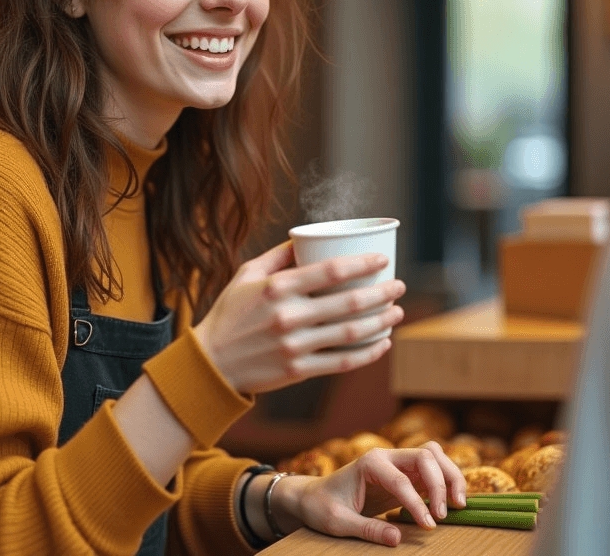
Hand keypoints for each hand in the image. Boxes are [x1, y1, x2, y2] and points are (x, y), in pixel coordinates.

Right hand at [192, 241, 404, 394]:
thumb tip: (306, 238)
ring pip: (350, 333)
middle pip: (348, 302)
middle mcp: (288, 315)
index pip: (330, 270)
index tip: (382, 259)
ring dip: (381, 321)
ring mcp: (294, 345)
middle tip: (399, 286)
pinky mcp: (298, 371)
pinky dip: (367, 353)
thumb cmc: (230, 313)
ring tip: (397, 312)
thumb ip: (277, 255)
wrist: (211, 363)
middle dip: (382, 292)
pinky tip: (382, 342)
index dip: (362, 263)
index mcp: (277, 287)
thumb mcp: (246, 275)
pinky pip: (342, 362)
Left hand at [272, 443, 466, 546]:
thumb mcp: (338, 523)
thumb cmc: (322, 507)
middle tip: (443, 515)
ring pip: (433, 456)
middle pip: (425, 456)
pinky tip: (452, 501)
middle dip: (440, 483)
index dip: (417, 503)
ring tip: (459, 504)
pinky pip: (432, 469)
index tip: (428, 527)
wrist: (312, 496)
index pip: (401, 479)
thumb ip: (367, 530)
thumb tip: (398, 540)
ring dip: (450, 476)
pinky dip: (446, 480)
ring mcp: (396, 463)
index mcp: (369, 463)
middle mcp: (386, 457)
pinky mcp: (403, 474)